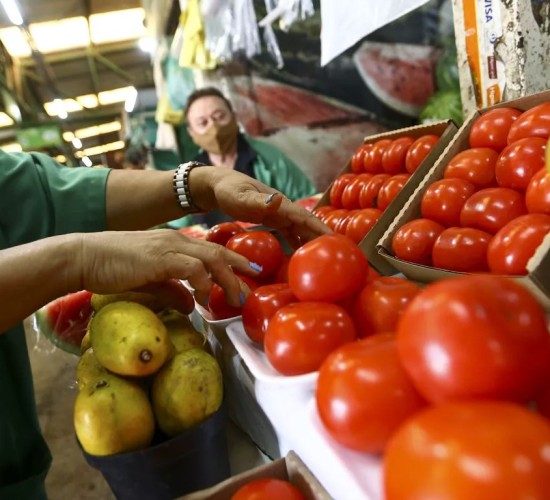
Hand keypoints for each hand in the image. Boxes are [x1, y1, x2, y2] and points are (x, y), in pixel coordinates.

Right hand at [74, 230, 260, 310]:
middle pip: (218, 252)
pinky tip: (205, 297)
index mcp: (175, 243)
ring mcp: (168, 247)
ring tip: (235, 298)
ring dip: (227, 279)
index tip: (249, 274)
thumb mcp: (149, 280)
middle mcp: (176, 240)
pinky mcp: (159, 258)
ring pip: (211, 258)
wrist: (84, 256)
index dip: (233, 260)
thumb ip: (171, 290)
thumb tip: (190, 306)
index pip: (212, 249)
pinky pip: (192, 267)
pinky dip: (204, 282)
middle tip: (252, 285)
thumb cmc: (113, 267)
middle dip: (239, 268)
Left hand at [190, 167, 330, 247]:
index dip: (321, 229)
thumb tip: (277, 200)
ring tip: (325, 259)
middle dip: (323, 238)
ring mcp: (279, 215)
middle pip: (308, 225)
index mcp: (281, 204)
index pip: (306, 218)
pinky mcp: (273, 221)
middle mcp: (284, 209)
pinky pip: (290, 234)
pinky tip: (301, 257)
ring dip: (313, 242)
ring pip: (301, 230)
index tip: (336, 242)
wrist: (218, 186)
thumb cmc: (228, 190)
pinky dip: (298, 244)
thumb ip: (257, 201)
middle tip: (339, 255)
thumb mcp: (240, 197)